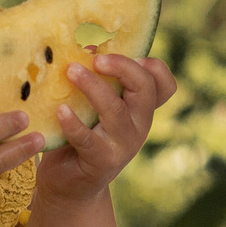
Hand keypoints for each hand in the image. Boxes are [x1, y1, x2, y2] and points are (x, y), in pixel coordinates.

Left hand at [39, 52, 177, 206]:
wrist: (70, 183)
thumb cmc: (80, 133)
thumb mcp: (94, 106)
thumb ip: (97, 80)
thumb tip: (84, 43)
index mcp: (140, 108)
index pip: (165, 85)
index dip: (155, 67)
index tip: (132, 54)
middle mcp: (138, 125)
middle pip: (144, 89)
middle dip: (122, 67)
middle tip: (96, 58)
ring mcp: (122, 145)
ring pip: (115, 110)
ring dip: (92, 87)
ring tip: (70, 71)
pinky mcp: (101, 161)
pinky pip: (88, 138)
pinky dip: (73, 122)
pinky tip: (60, 110)